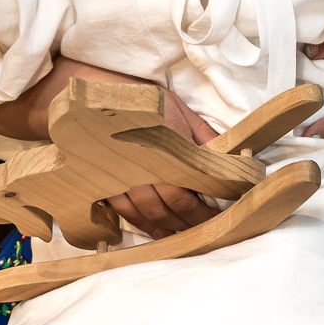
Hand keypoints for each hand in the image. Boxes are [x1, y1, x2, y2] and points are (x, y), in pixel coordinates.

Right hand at [106, 84, 222, 239]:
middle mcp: (144, 161)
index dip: (209, 199)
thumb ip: (202, 134)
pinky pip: (126, 211)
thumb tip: (226, 154)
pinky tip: (159, 231)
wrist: (97, 93)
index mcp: (166, 141)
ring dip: (171, 225)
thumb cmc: (141, 99)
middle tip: (210, 224)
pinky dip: (144, 225)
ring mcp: (122, 174)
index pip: (193, 180)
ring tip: (187, 232)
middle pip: (172, 201)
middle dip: (194, 217)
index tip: (221, 208)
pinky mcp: (105, 182)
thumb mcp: (177, 108)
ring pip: (149, 211)